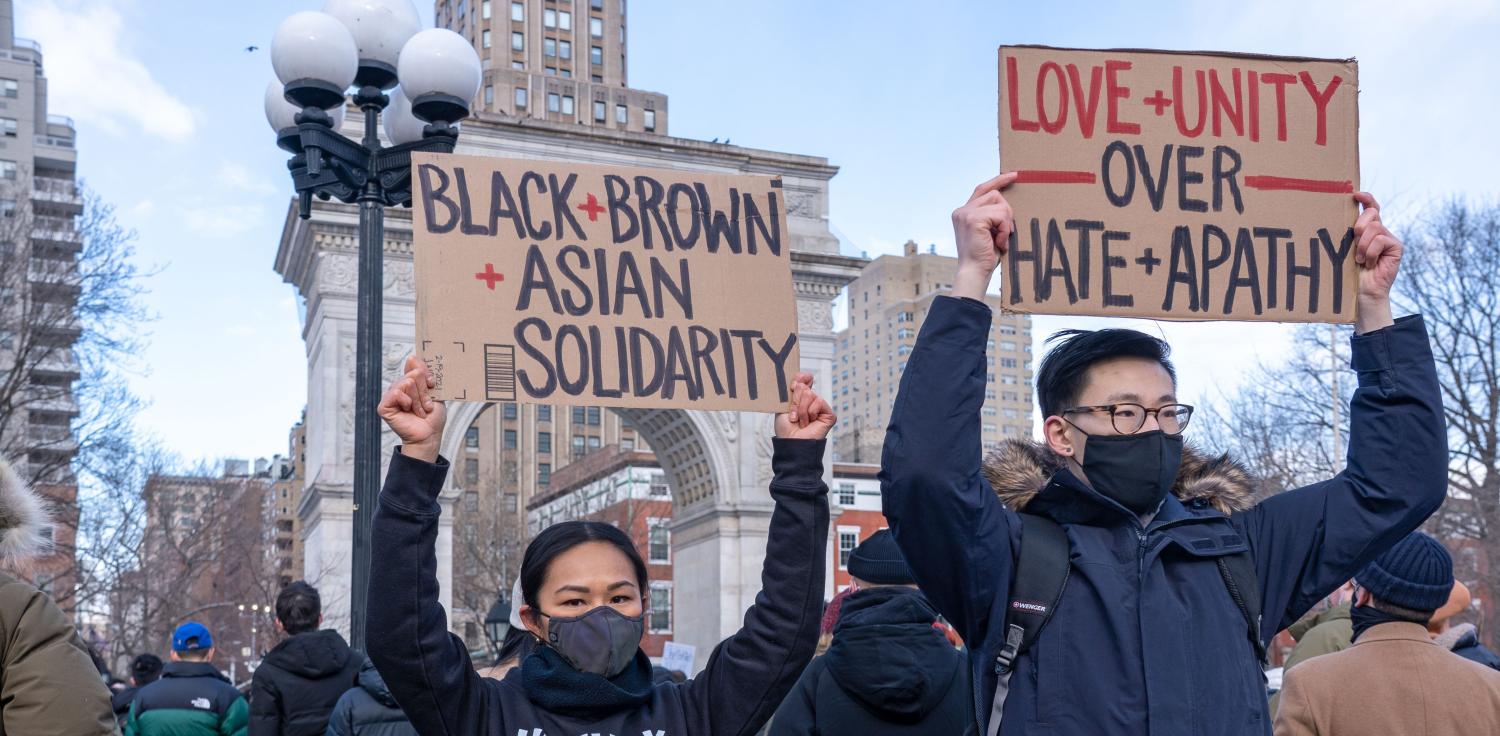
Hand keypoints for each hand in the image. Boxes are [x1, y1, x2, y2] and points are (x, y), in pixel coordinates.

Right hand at [377, 355, 446, 461]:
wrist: (430, 435)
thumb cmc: (432, 417)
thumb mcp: (434, 391)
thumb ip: (423, 374)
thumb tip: (411, 357)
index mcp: (410, 383)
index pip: (414, 366)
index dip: (426, 375)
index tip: (432, 384)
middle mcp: (399, 388)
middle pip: (414, 375)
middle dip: (424, 392)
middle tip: (426, 405)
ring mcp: (390, 396)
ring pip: (407, 383)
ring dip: (418, 400)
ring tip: (419, 410)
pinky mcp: (384, 406)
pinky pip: (396, 393)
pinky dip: (407, 401)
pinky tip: (408, 410)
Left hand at [774, 372, 835, 440]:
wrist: (791, 443)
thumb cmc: (786, 428)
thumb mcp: (784, 406)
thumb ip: (792, 391)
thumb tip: (804, 378)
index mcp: (801, 397)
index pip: (804, 379)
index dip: (799, 379)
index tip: (792, 387)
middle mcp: (812, 401)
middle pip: (804, 387)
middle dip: (795, 402)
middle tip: (793, 415)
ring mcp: (821, 407)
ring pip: (810, 394)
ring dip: (801, 410)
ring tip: (801, 422)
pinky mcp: (829, 414)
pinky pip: (819, 402)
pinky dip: (811, 412)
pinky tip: (809, 422)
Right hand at [951, 172, 1018, 299]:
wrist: (974, 272)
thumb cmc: (984, 257)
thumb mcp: (988, 232)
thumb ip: (991, 216)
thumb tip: (1007, 204)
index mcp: (963, 213)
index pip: (982, 189)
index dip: (998, 181)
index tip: (1014, 175)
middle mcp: (962, 210)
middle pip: (995, 194)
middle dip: (1006, 212)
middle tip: (1006, 232)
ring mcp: (966, 213)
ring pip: (999, 203)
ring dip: (1006, 222)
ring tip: (1000, 239)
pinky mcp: (973, 219)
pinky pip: (1000, 214)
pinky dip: (1004, 229)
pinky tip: (999, 242)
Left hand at [1351, 192, 1399, 332]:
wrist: (1360, 293)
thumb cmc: (1347, 272)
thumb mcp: (1345, 248)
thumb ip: (1348, 233)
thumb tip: (1339, 214)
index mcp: (1367, 230)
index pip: (1371, 207)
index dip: (1366, 198)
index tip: (1355, 194)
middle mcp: (1380, 231)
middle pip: (1371, 215)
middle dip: (1358, 227)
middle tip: (1353, 243)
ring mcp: (1389, 238)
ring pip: (1374, 228)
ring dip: (1362, 245)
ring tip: (1360, 260)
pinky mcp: (1397, 247)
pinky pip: (1381, 240)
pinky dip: (1371, 252)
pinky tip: (1370, 264)